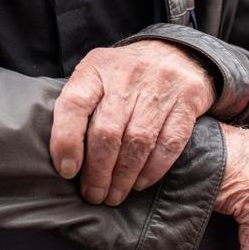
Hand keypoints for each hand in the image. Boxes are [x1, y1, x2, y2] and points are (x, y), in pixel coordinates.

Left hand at [49, 40, 215, 205]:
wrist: (175, 53)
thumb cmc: (123, 75)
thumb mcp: (96, 75)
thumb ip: (79, 106)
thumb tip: (62, 157)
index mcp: (96, 67)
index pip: (74, 103)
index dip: (66, 140)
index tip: (66, 170)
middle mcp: (126, 74)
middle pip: (107, 131)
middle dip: (98, 171)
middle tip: (93, 195)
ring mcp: (159, 86)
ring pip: (137, 141)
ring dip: (123, 177)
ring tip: (113, 195)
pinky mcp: (185, 102)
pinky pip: (168, 144)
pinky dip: (152, 170)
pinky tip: (139, 183)